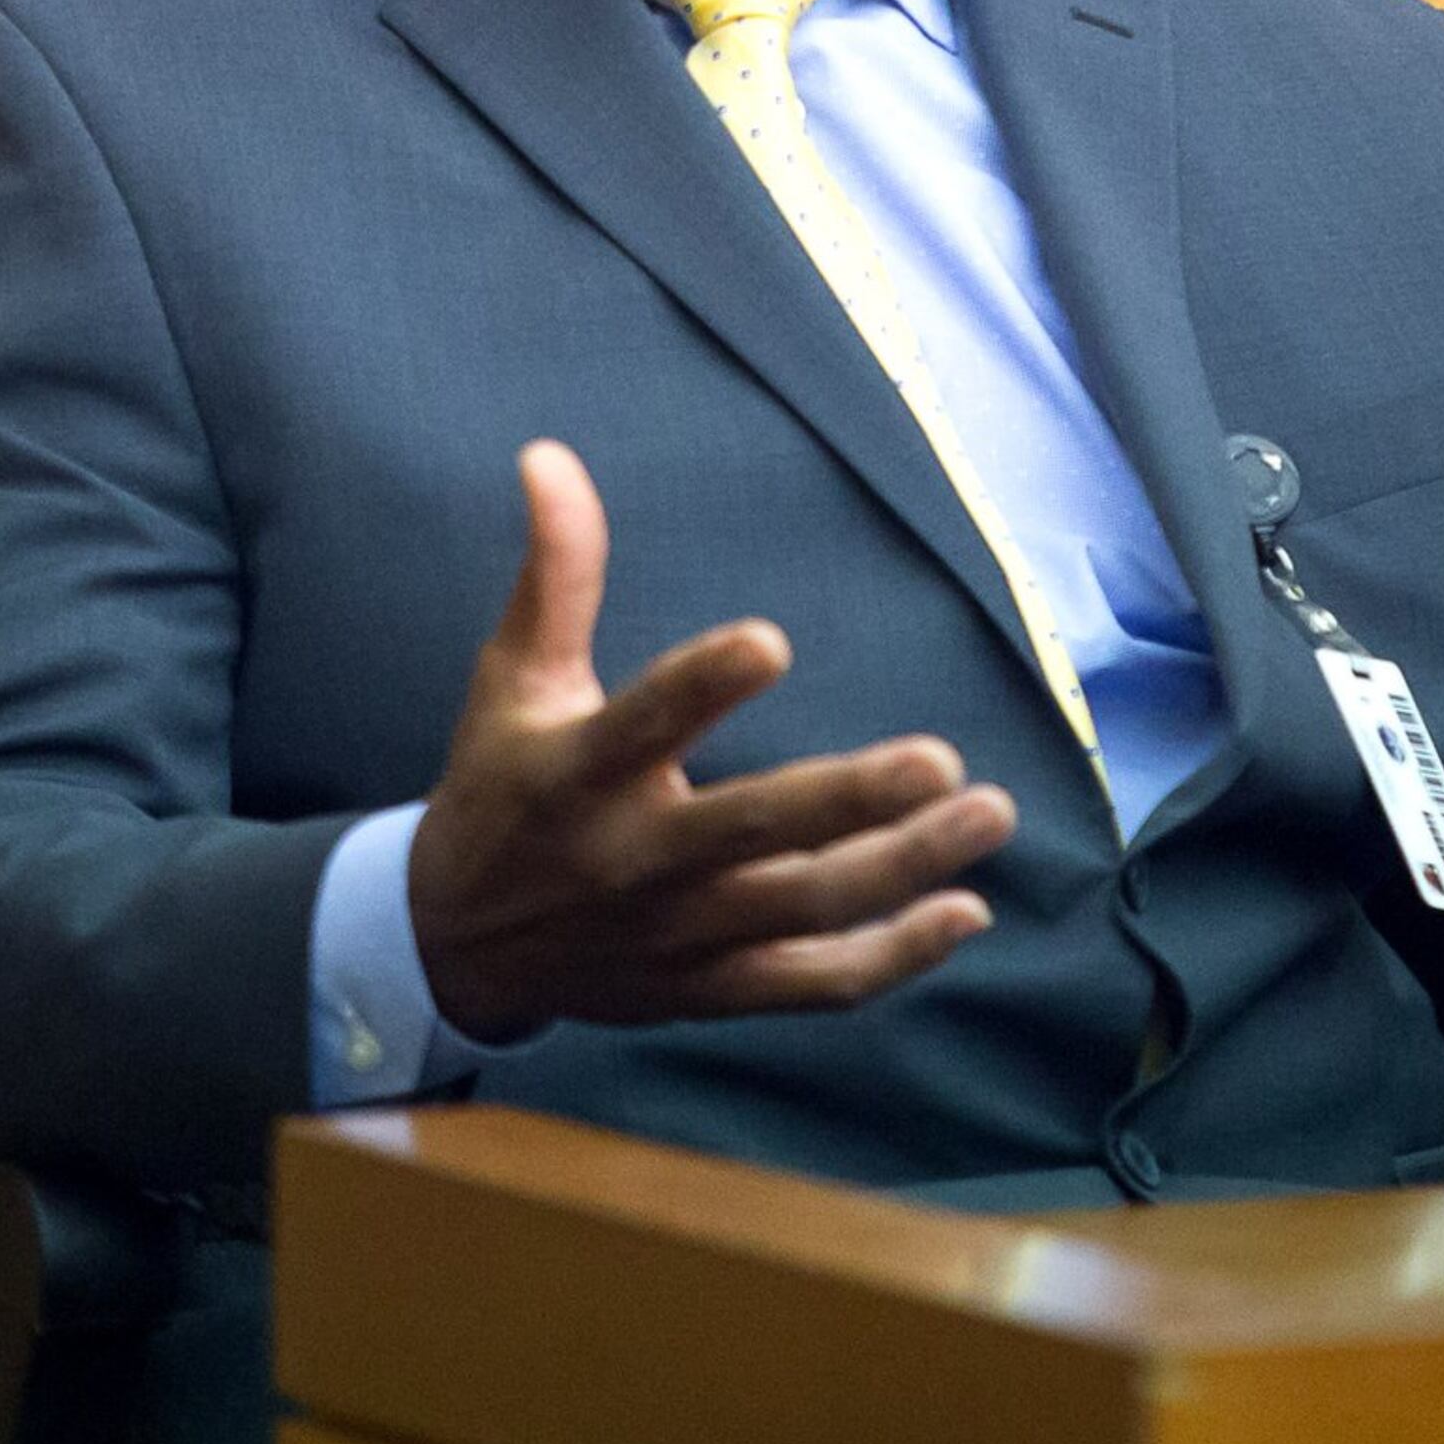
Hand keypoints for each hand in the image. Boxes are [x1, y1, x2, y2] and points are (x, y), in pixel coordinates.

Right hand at [405, 440, 1018, 1044]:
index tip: (771, 640)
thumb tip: (549, 453)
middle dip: (847, 801)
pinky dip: (889, 958)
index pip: (639, 726)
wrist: (451, 948)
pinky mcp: (706, 990)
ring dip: (902, 869)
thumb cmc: (502, 786)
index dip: (698, 688)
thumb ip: (555, 573)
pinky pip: (808, 985)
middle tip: (941, 760)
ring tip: (991, 812)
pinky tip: (966, 913)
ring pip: (800, 910)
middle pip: (748, 833)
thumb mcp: (513, 678)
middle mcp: (629, 862)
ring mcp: (674, 936)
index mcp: (575, 775)